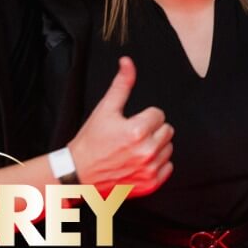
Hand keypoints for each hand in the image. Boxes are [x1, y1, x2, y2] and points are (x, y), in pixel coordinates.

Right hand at [68, 57, 173, 197]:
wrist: (78, 174)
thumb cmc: (90, 142)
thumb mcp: (105, 109)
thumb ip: (121, 84)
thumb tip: (127, 62)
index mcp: (137, 131)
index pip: (159, 114)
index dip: (144, 117)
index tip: (130, 124)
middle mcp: (146, 152)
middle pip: (167, 130)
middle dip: (152, 130)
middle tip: (132, 136)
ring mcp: (149, 170)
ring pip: (168, 148)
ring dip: (156, 146)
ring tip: (134, 149)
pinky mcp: (150, 184)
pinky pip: (168, 167)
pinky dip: (158, 164)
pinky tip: (140, 162)